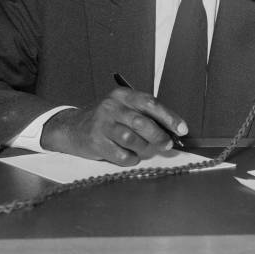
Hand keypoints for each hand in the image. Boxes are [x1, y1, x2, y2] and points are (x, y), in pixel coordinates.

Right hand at [40, 86, 187, 165]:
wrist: (72, 128)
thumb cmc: (106, 119)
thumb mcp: (123, 108)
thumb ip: (144, 115)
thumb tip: (173, 130)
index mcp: (123, 95)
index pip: (150, 103)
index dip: (169, 116)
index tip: (182, 129)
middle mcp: (111, 107)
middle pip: (141, 122)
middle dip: (159, 135)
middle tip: (167, 144)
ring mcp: (101, 124)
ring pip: (131, 139)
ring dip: (143, 147)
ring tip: (144, 149)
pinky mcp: (95, 142)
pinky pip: (120, 154)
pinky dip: (130, 158)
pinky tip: (130, 156)